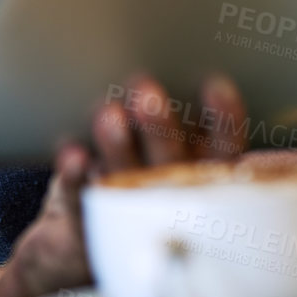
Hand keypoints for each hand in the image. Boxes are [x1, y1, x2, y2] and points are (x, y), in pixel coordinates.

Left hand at [0, 72, 245, 296]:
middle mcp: (168, 199)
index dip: (223, 122)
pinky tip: (73, 156)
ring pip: (126, 182)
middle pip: (171, 164)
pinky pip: (81, 205)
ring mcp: (128, 219)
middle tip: (145, 92)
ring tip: (108, 115)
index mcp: (196, 176)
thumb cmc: (127, 175)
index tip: (214, 84)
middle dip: (159, 128)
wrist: (75, 243)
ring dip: (119, 147)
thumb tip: (163, 52)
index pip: (221, 152)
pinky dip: (77, 179)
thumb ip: (167, 113)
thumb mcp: (156, 145)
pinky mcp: (87, 231)